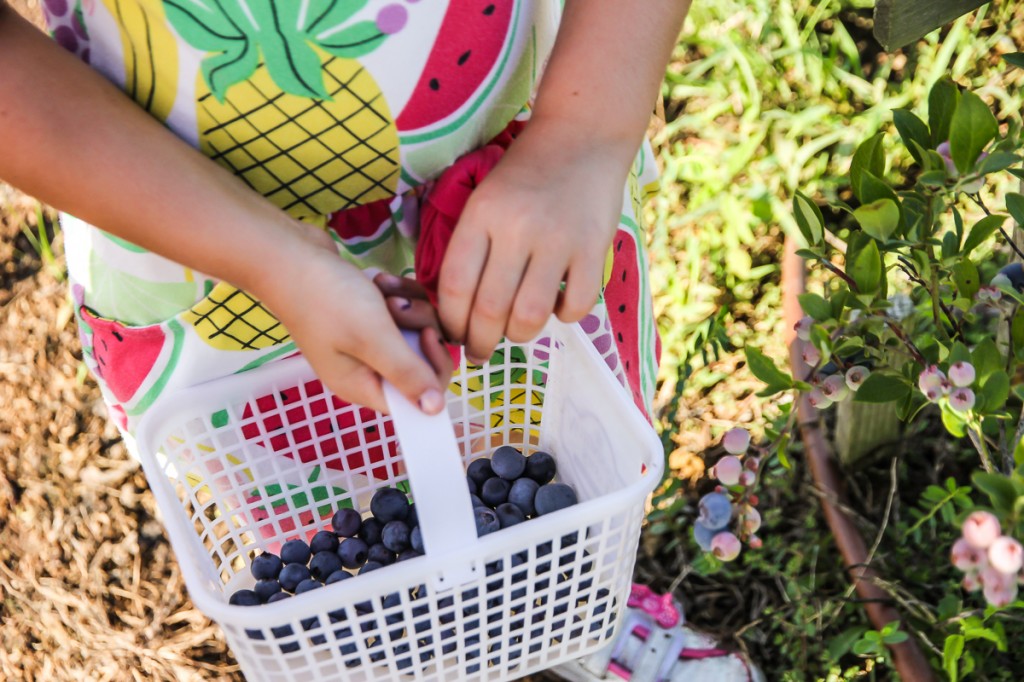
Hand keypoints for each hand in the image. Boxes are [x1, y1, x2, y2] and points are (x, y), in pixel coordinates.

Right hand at [259, 232, 451, 415]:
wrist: (288, 255)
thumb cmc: (325, 298)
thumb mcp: (372, 339)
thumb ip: (406, 374)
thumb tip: (435, 411)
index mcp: (363, 386)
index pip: (417, 397)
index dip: (431, 368)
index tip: (426, 335)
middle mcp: (367, 368)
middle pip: (421, 359)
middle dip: (420, 326)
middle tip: (398, 306)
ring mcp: (367, 341)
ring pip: (417, 329)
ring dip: (410, 305)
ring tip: (384, 290)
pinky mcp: (369, 315)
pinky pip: (404, 309)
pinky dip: (399, 292)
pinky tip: (380, 281)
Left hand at [437, 118, 633, 362]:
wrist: (582, 137)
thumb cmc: (524, 175)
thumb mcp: (483, 199)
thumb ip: (471, 247)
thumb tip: (457, 310)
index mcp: (481, 214)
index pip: (454, 286)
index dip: (450, 322)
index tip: (453, 335)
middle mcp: (517, 228)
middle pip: (489, 309)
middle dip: (479, 342)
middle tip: (479, 352)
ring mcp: (558, 239)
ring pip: (529, 315)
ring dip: (519, 335)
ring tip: (516, 332)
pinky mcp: (594, 248)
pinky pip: (575, 305)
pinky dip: (564, 316)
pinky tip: (557, 305)